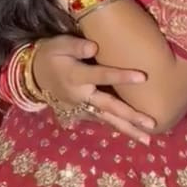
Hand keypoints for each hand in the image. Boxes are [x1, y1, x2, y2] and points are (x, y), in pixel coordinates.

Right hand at [32, 35, 154, 144]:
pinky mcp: (82, 112)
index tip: (143, 77)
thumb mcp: (58, 45)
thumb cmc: (51, 55)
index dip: (121, 76)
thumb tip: (94, 46)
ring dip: (128, 130)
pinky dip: (116, 128)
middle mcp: (81, 96)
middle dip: (131, 116)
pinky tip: (133, 135)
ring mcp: (81, 107)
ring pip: (107, 120)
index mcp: (76, 77)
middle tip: (152, 124)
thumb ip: (76, 45)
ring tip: (148, 141)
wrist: (35, 75)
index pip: (102, 76)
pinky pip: (102, 121)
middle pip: (109, 107)